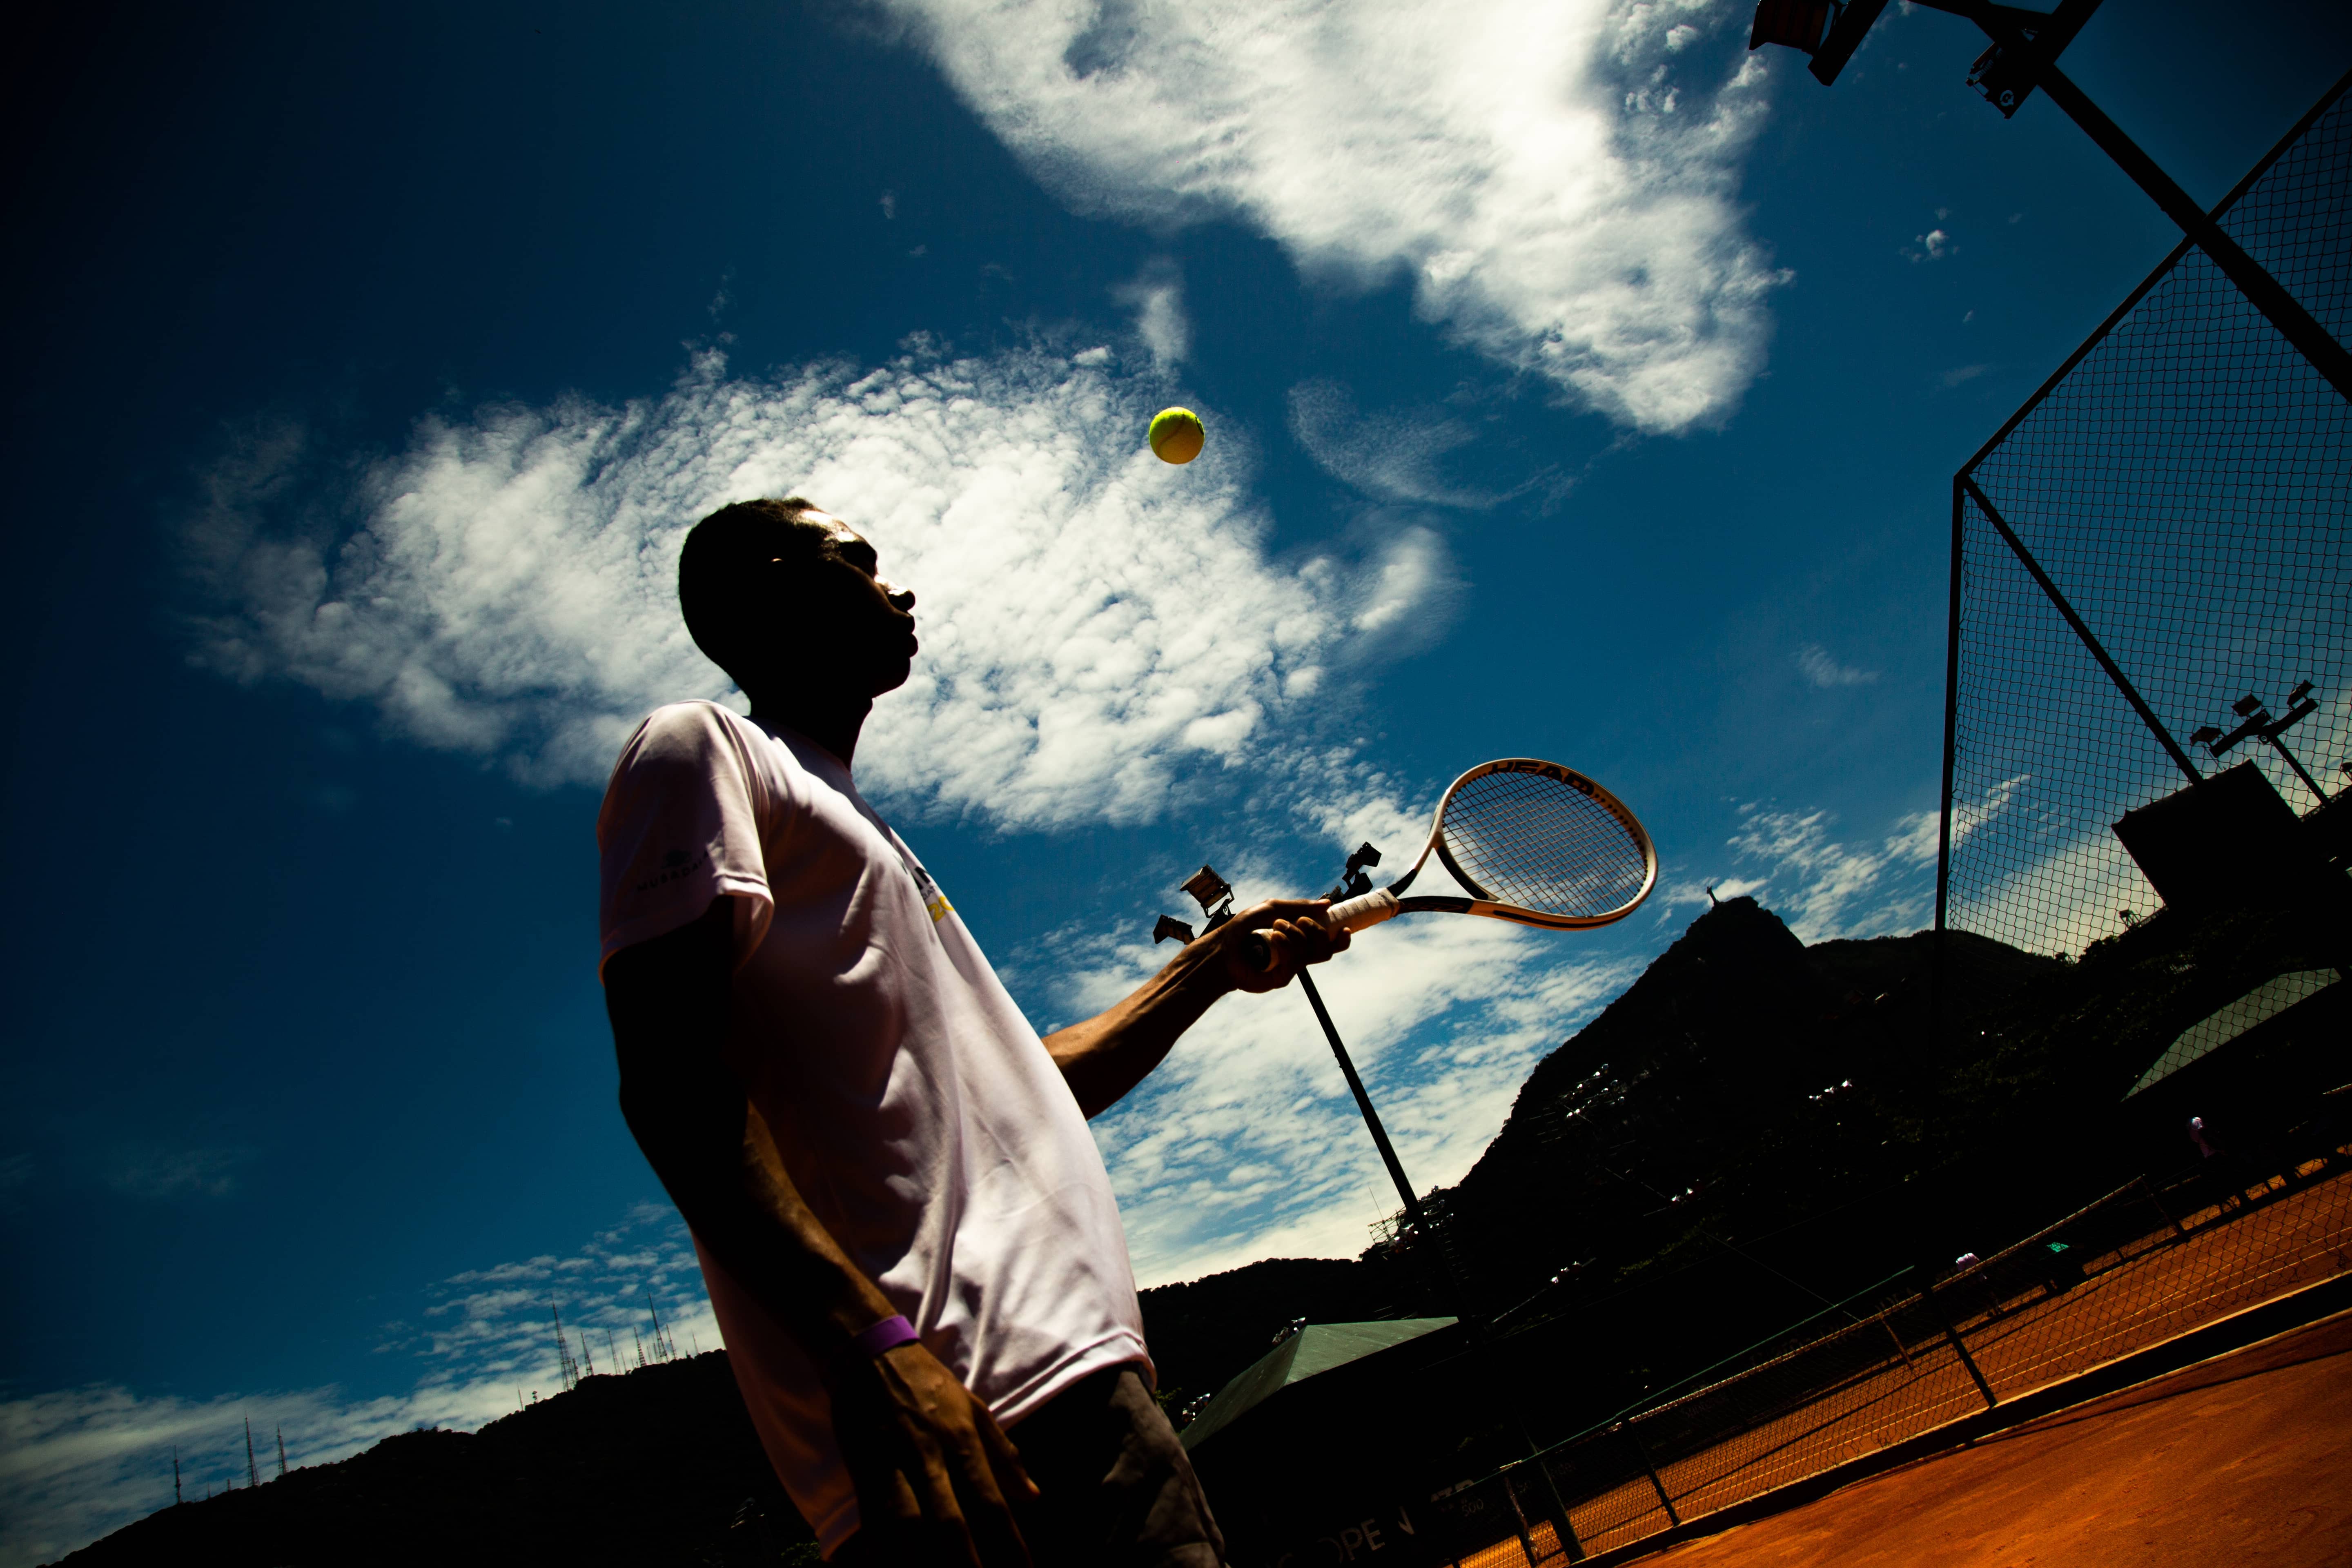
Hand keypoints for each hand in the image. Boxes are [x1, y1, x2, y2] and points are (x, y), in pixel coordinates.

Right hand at [830, 1340, 1038, 1565]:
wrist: (870, 1351)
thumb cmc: (928, 1384)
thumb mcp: (974, 1409)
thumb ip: (1003, 1455)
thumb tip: (1032, 1495)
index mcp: (964, 1441)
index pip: (991, 1502)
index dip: (1009, 1543)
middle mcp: (932, 1456)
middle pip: (951, 1522)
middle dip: (966, 1561)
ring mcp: (894, 1463)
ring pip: (909, 1524)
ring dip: (924, 1558)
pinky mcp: (863, 1468)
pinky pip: (874, 1516)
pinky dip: (883, 1544)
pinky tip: (894, 1561)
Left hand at [1211, 897, 1350, 992]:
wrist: (1221, 948)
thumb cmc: (1243, 929)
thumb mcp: (1271, 909)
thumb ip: (1298, 906)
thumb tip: (1328, 904)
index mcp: (1299, 940)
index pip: (1328, 943)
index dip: (1341, 939)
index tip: (1344, 928)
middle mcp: (1298, 956)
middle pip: (1325, 948)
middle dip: (1316, 930)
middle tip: (1297, 920)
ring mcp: (1290, 968)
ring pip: (1311, 953)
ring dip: (1297, 934)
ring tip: (1276, 927)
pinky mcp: (1281, 978)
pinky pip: (1295, 961)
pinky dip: (1287, 944)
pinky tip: (1274, 937)